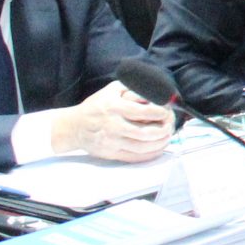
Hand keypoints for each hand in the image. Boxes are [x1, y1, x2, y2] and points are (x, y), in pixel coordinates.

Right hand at [51, 82, 175, 160]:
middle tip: (171, 125)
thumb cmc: (96, 105)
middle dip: (163, 130)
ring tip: (168, 136)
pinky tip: (159, 148)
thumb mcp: (112, 89)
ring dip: (160, 143)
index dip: (160, 112)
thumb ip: (133, 87)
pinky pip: (135, 157)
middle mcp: (113, 126)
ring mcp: (112, 142)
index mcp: (114, 107)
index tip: (167, 111)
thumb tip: (155, 90)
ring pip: (142, 147)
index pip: (142, 112)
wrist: (73, 127)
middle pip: (144, 133)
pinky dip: (150, 154)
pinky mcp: (111, 154)